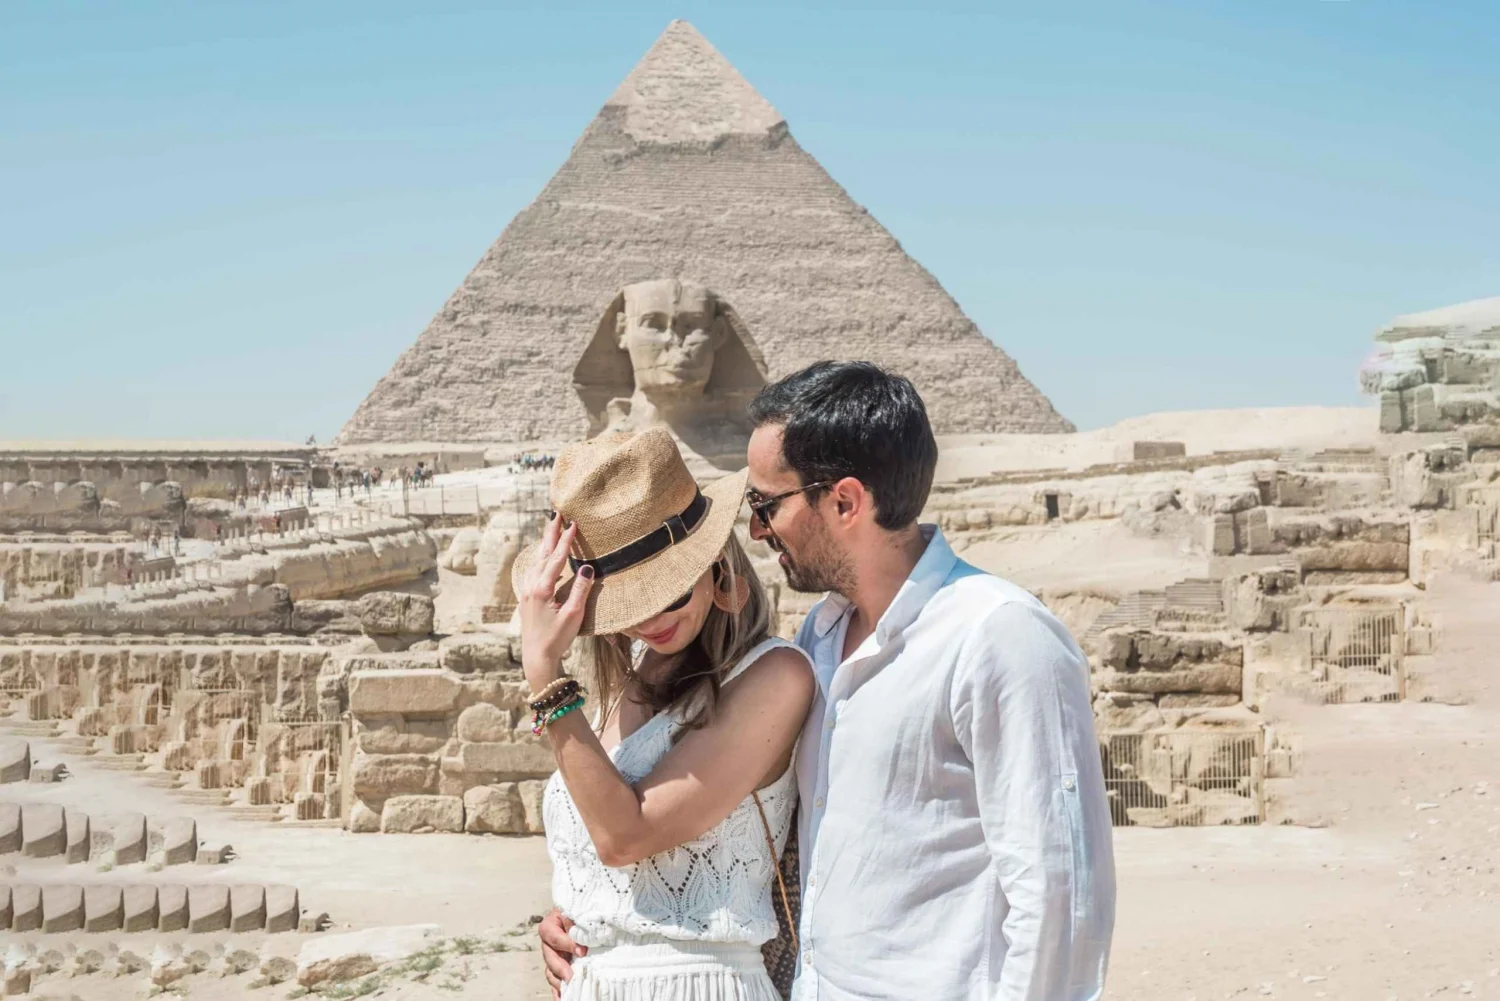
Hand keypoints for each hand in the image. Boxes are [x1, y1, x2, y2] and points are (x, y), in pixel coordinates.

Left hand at [520, 514, 595, 692]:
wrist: (537, 657)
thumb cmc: (557, 638)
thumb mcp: (573, 615)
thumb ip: (580, 590)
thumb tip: (586, 567)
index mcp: (542, 589)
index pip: (556, 558)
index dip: (566, 540)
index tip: (573, 523)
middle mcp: (531, 587)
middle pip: (542, 554)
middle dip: (550, 533)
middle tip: (556, 514)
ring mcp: (526, 592)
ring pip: (535, 561)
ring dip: (544, 544)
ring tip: (550, 530)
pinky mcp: (526, 598)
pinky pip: (532, 571)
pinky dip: (538, 559)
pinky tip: (541, 558)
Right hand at [539, 908, 585, 997]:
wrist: (582, 913)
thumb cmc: (579, 910)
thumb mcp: (577, 911)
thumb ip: (578, 923)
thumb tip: (581, 944)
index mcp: (549, 926)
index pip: (553, 936)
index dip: (566, 944)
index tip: (582, 951)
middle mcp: (548, 943)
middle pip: (549, 957)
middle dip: (560, 968)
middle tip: (571, 976)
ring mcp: (552, 956)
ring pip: (550, 971)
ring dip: (558, 981)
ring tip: (568, 989)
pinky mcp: (558, 967)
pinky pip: (555, 980)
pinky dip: (558, 990)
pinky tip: (562, 997)